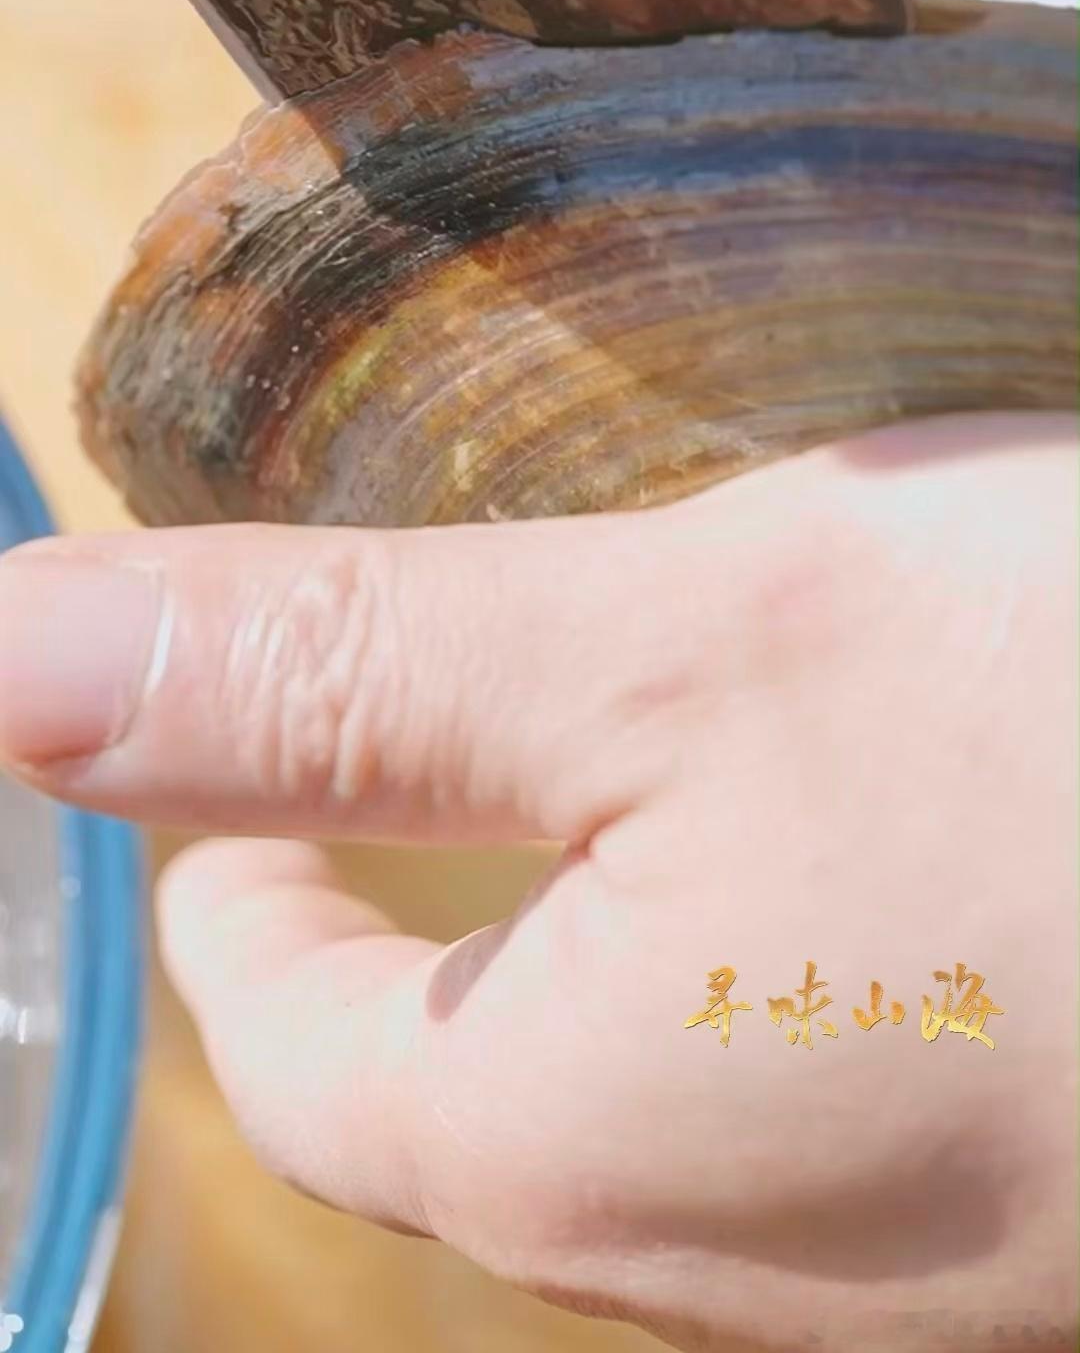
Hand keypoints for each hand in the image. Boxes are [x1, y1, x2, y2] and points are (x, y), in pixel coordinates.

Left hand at [0, 414, 1073, 1349]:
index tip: (240, 766)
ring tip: (630, 756)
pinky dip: (794, 942)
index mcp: (588, 1144)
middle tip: (423, 739)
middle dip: (410, 904)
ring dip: (608, 927)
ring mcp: (938, 1253)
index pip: (297, 1045)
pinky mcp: (1062, 1180)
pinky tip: (882, 825)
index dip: (233, 885)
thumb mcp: (684, 644)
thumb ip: (348, 674)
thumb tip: (7, 668)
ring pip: (672, 1091)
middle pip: (480, 1091)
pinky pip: (855, 1081)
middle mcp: (758, 1263)